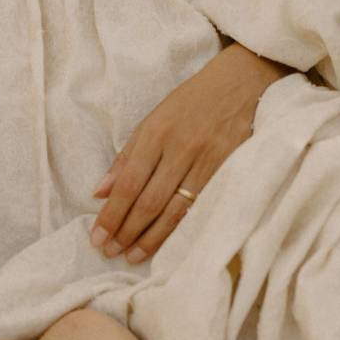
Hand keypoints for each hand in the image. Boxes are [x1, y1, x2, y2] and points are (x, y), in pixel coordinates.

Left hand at [89, 42, 289, 265]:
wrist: (243, 83)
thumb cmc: (193, 101)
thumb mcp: (154, 119)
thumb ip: (127, 156)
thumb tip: (100, 192)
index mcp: (157, 133)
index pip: (129, 184)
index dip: (112, 215)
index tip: (97, 238)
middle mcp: (181, 149)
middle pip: (150, 202)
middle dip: (127, 231)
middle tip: (111, 252)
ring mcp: (208, 162)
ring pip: (176, 211)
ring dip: (152, 238)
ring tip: (133, 256)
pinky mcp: (230, 171)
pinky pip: (201, 208)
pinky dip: (182, 230)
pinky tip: (169, 245)